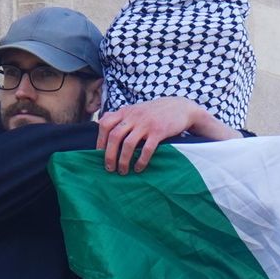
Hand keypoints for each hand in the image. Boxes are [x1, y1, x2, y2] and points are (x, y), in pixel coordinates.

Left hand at [96, 97, 241, 173]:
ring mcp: (146, 124)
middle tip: (109, 168)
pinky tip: (138, 168)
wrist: (181, 107)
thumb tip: (102, 123)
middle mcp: (134, 116)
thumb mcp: (136, 109)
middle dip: (109, 155)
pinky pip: (146, 149)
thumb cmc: (155, 112)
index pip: (105, 124)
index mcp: (126, 112)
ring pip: (128, 144)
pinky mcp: (159, 131)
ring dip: (123, 161)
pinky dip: (141, 161)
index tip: (98, 154)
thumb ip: (121, 116)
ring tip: (122, 171)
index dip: (100, 140)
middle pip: (114, 136)